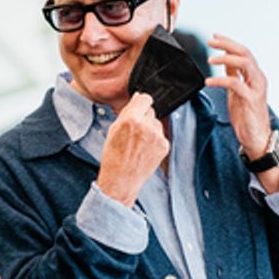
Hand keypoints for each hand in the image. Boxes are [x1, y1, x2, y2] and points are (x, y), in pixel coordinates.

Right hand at [96, 92, 168, 206]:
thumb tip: (138, 99)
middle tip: (135, 131)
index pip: (145, 98)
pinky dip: (155, 140)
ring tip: (139, 143)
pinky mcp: (164, 146)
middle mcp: (146, 126)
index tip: (140, 106)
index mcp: (131, 119)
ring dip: (150, 129)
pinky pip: (161, 136)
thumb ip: (127, 113)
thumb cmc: (113, 157)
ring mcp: (157, 137)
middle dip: (144, 117)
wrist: (121, 179)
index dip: (141, 102)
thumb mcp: (113, 130)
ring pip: (157, 123)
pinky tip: (145, 150)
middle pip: (151, 111)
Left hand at [206, 34, 278, 192]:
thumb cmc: (247, 117)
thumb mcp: (237, 93)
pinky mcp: (251, 99)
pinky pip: (236, 84)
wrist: (256, 139)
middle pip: (244, 53)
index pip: (243, 52)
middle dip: (227, 45)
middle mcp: (258, 79)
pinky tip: (208, 82)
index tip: (214, 36)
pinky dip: (220, 81)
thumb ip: (234, 77)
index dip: (229, 43)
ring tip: (210, 60)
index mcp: (255, 76)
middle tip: (210, 41)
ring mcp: (256, 88)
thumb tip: (225, 62)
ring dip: (225, 59)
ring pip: (244, 63)